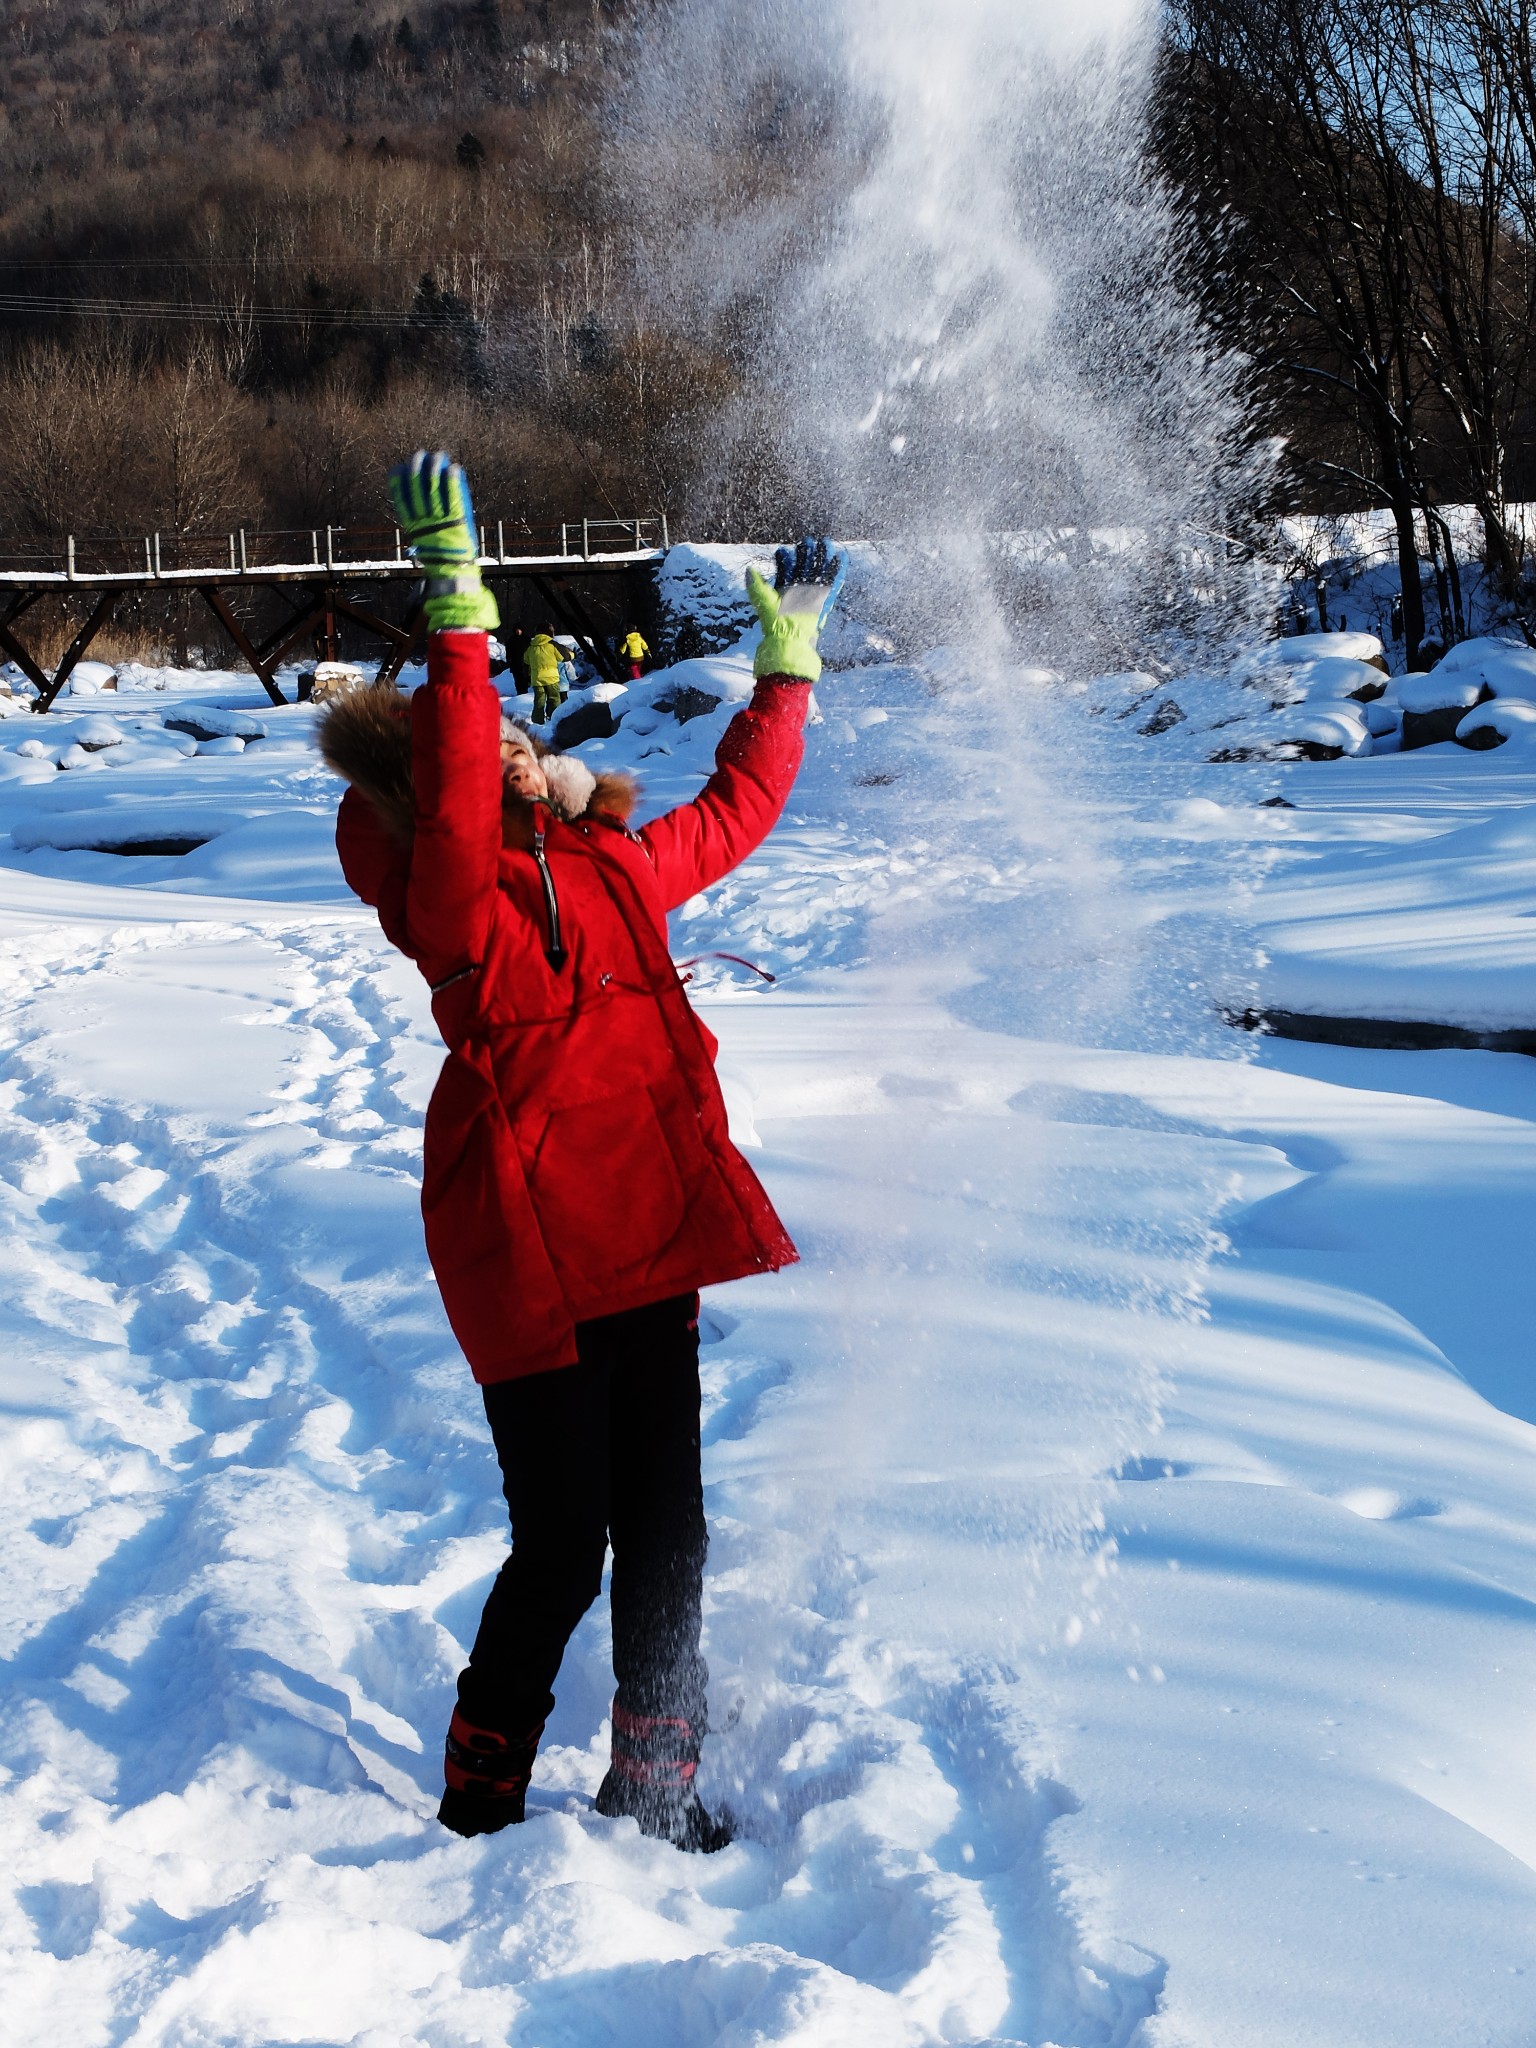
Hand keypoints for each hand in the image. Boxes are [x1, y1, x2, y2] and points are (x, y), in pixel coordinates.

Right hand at [388, 450, 498, 632]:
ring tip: (437, 456)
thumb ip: (421, 530)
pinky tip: (454, 468)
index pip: (401, 499)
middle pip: (416, 488)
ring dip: (435, 469)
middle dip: (417, 468)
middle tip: (420, 455)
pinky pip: (453, 498)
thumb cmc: (440, 562)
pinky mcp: (456, 522)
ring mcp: (439, 521)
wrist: (452, 577)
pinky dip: (453, 482)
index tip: (399, 468)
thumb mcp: (423, 545)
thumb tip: (417, 518)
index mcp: (412, 527)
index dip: (400, 482)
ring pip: (433, 488)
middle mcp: (423, 521)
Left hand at [746, 535, 843, 681]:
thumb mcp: (763, 600)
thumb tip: (749, 569)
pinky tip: (840, 558)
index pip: (785, 571)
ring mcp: (811, 595)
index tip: (784, 550)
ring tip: (826, 543)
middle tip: (809, 541)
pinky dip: (836, 571)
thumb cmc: (774, 622)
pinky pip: (831, 583)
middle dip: (806, 554)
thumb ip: (756, 584)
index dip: (785, 560)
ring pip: (818, 572)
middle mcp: (798, 592)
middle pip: (803, 568)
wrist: (790, 638)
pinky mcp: (822, 600)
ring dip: (822, 558)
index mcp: (783, 591)